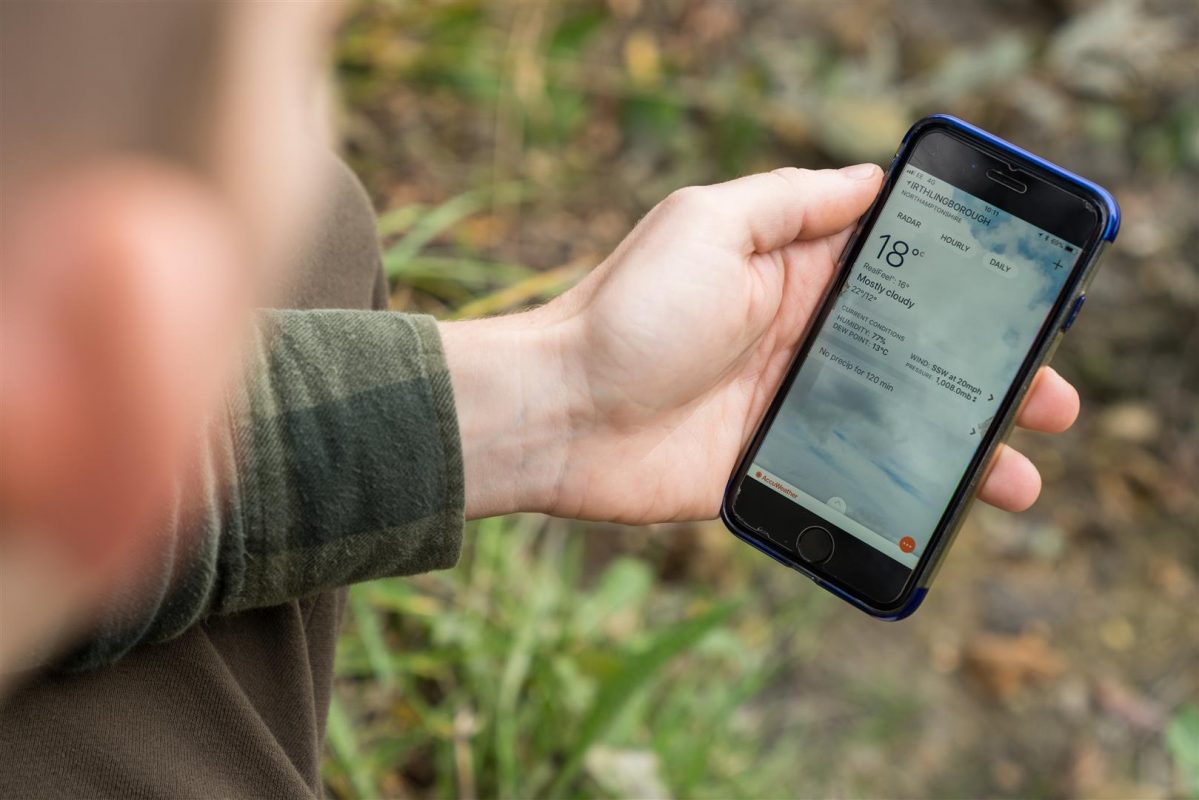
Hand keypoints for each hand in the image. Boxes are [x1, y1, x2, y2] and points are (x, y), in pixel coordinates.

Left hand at [441, 165, 1079, 522]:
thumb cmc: (629, 311)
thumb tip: (871, 179)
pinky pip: (841, 481)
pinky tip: (938, 512)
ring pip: (890, 427)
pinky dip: (893, 495)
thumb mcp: (711, 224)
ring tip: (1015, 476)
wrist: (556, 411)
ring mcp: (782, 409)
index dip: (964, 292)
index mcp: (791, 276)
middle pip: (911, 359)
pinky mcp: (763, 468)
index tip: (1026, 309)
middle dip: (983, 378)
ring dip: (956, 447)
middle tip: (1048, 399)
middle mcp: (795, 340)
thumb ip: (793, 204)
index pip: (897, 278)